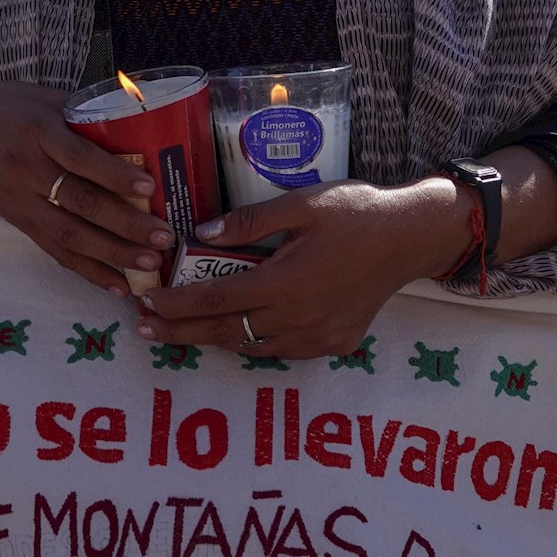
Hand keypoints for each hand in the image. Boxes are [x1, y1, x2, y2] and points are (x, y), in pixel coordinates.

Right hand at [0, 81, 167, 294]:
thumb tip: (142, 117)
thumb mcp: (42, 97)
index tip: (149, 188)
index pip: (78, 157)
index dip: (113, 175)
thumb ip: (85, 112)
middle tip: (165, 237)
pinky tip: (117, 286)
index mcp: (37, 132)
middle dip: (125, 224)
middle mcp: (28, 171)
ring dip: (113, 254)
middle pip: (80, 203)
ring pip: (70, 235)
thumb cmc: (6, 108)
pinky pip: (55, 251)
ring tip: (150, 265)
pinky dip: (88, 271)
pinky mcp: (19, 224)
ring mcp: (21, 202)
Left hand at [136, 178, 469, 360]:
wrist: (410, 238)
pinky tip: (238, 332)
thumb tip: (201, 235)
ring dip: (214, 339)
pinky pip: (281, 351)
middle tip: (146, 329)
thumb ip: (248, 222)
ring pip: (250, 347)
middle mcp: (296, 318)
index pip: (215, 299)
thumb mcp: (300, 205)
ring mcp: (316, 337)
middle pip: (225, 331)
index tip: (148, 305)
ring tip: (183, 330)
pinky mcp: (334, 344)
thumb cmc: (356, 213)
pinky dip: (253, 343)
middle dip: (181, 331)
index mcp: (284, 282)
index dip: (177, 304)